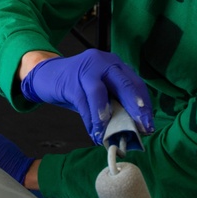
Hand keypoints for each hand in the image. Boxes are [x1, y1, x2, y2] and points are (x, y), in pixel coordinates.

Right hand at [19, 48, 153, 143]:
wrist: (47, 75)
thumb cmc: (79, 86)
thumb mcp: (102, 90)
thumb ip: (116, 102)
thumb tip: (133, 127)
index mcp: (115, 64)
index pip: (136, 83)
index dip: (144, 105)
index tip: (149, 126)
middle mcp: (104, 62)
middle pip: (124, 85)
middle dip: (135, 109)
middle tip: (140, 130)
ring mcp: (86, 70)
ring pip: (100, 94)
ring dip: (107, 118)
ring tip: (110, 135)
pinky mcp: (70, 82)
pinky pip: (83, 104)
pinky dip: (90, 121)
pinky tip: (94, 134)